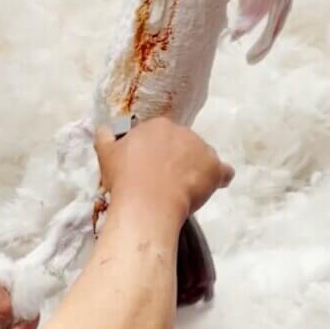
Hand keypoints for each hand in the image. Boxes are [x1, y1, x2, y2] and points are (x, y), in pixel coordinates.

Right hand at [94, 117, 233, 218]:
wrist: (147, 202)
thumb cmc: (126, 179)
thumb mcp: (106, 155)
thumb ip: (105, 138)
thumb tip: (105, 129)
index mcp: (158, 126)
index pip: (162, 136)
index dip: (156, 153)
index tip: (149, 169)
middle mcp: (183, 132)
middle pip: (183, 145)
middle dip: (176, 160)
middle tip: (163, 182)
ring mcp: (202, 149)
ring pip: (202, 158)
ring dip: (195, 170)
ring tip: (182, 191)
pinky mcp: (215, 169)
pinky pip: (224, 172)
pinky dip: (219, 179)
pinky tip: (210, 188)